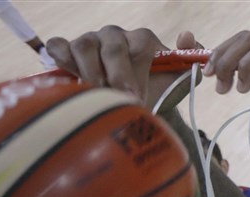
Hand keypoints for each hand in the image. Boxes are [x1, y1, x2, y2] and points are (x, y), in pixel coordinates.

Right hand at [46, 26, 201, 111]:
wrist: (133, 107)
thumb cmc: (155, 93)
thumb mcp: (179, 80)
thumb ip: (190, 59)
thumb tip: (187, 35)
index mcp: (142, 40)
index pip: (137, 46)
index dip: (135, 73)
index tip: (135, 97)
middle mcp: (115, 36)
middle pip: (111, 47)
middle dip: (115, 76)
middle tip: (118, 99)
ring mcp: (91, 41)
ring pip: (84, 45)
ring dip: (90, 73)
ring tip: (98, 94)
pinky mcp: (68, 49)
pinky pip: (59, 46)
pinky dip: (62, 60)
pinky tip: (71, 80)